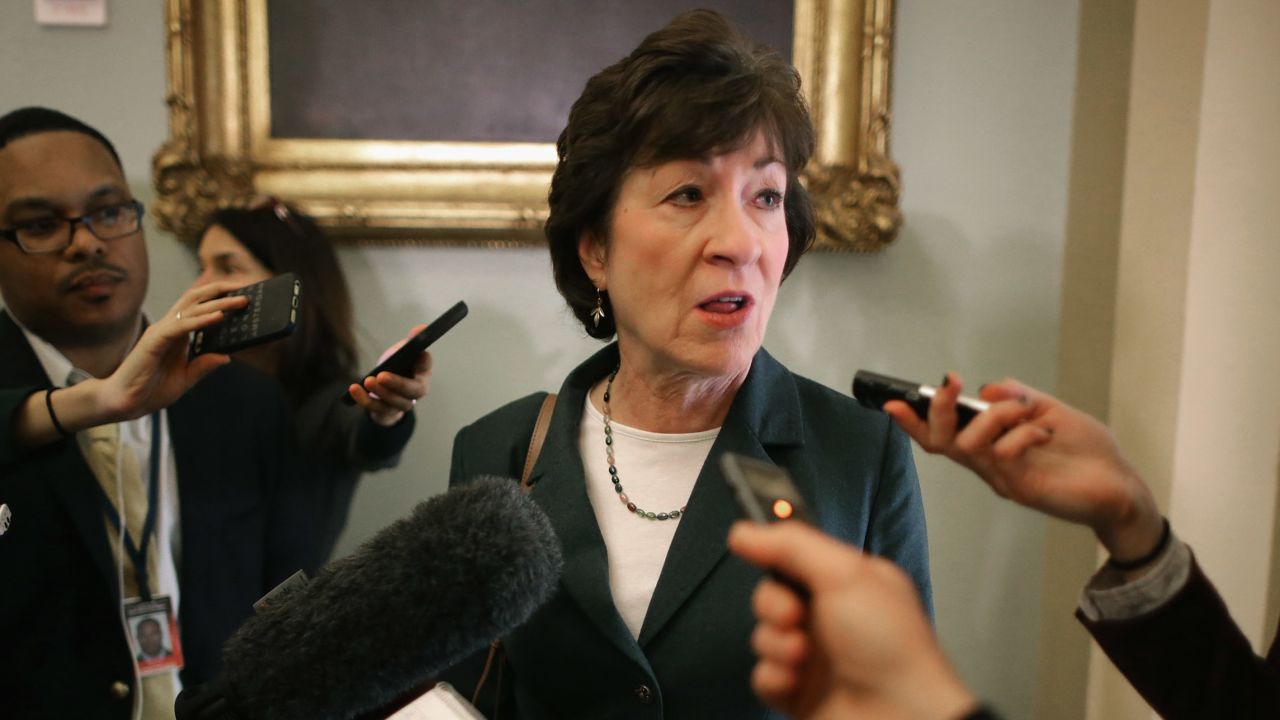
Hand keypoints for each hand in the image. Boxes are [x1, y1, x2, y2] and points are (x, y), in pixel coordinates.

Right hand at [93, 281, 248, 420]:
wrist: (124, 403)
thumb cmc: (150, 390)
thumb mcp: (186, 378)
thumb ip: (204, 366)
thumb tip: (226, 357)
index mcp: (176, 335)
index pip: (198, 308)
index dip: (218, 298)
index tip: (241, 295)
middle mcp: (168, 328)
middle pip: (196, 300)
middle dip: (221, 292)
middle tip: (245, 290)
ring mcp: (160, 332)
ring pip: (191, 308)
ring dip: (218, 303)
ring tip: (241, 300)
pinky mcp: (154, 341)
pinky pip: (181, 326)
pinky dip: (201, 320)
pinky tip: (219, 316)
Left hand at [346, 324, 431, 426]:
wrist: (385, 390)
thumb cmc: (398, 368)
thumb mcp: (402, 352)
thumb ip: (411, 340)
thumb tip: (422, 328)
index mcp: (422, 372)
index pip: (426, 366)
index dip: (424, 361)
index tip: (420, 353)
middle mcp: (416, 391)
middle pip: (413, 391)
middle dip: (398, 384)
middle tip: (382, 375)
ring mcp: (402, 403)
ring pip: (395, 402)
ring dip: (381, 392)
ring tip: (368, 381)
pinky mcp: (386, 412)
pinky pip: (376, 408)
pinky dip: (364, 399)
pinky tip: (354, 389)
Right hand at [728, 521, 976, 719]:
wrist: (898, 715)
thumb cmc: (892, 646)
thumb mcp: (843, 575)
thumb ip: (792, 545)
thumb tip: (747, 531)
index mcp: (847, 582)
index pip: (795, 555)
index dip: (772, 551)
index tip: (753, 547)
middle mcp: (830, 616)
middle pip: (771, 594)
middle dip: (773, 604)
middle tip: (795, 615)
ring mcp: (814, 656)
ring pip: (764, 636)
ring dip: (776, 644)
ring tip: (803, 656)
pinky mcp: (800, 692)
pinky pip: (763, 676)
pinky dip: (775, 677)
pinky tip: (796, 681)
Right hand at [884, 373, 1163, 562]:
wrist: (1121, 486)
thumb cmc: (1086, 454)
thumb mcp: (1050, 411)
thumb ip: (1017, 397)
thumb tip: (987, 388)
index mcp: (990, 446)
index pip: (942, 435)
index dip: (914, 421)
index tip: (893, 402)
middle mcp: (989, 465)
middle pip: (941, 443)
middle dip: (937, 410)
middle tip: (949, 385)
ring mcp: (1003, 478)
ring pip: (969, 445)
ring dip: (994, 416)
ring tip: (1024, 410)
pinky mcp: (1021, 488)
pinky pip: (1003, 455)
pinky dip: (1021, 432)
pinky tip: (1045, 431)